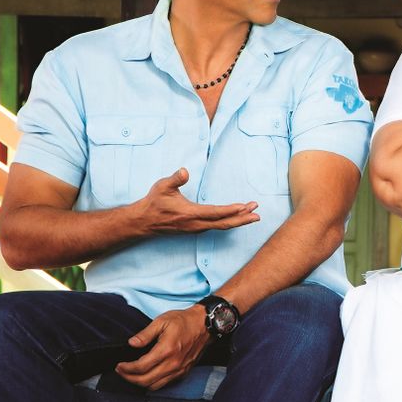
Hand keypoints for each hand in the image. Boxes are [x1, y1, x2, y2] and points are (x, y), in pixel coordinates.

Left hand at [115, 305, 210, 389]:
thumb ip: (145, 334)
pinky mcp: (184, 372)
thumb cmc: (185, 321)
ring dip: (140, 383)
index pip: (141, 367)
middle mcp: (173, 363)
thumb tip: (131, 344)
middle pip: (145, 381)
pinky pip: (165, 383)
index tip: (119, 366)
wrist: (206, 325)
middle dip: (129, 378)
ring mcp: (179, 369)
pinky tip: (148, 375)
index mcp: (166, 350)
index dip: (126, 369)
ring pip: (155, 386)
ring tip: (132, 375)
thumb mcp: (162, 321)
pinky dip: (153, 383)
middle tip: (122, 372)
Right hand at [135, 168, 259, 233]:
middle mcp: (196, 224)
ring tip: (253, 215)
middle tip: (258, 214)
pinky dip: (229, 223)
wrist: (144, 222)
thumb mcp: (162, 186)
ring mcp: (196, 229)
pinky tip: (236, 219)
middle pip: (224, 223)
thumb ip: (175, 179)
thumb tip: (185, 171)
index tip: (245, 206)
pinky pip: (216, 227)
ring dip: (238, 221)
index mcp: (190, 214)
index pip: (216, 213)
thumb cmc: (154, 202)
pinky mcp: (195, 230)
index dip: (231, 210)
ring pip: (221, 226)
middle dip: (242, 218)